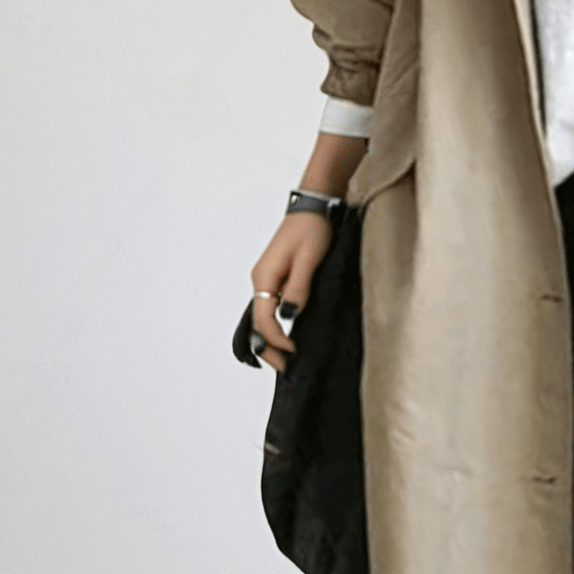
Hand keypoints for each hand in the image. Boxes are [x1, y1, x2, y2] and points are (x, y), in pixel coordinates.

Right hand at [249, 212, 333, 372]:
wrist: (315, 206)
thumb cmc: (313, 229)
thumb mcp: (310, 259)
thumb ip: (299, 288)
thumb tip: (290, 316)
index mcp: (265, 276)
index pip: (264, 319)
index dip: (276, 340)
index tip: (293, 351)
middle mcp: (261, 279)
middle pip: (258, 321)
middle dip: (268, 347)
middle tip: (284, 367)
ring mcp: (268, 277)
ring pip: (263, 315)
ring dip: (271, 337)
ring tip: (285, 356)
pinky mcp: (277, 275)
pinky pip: (271, 305)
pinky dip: (275, 323)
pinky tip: (286, 332)